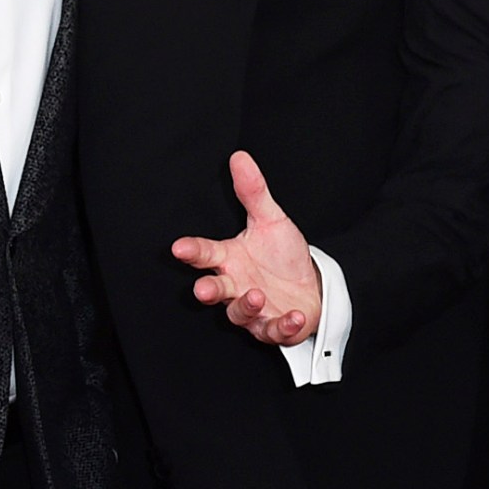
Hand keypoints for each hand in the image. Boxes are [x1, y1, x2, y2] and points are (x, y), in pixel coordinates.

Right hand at [173, 151, 321, 346]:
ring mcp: (252, 309)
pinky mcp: (272, 326)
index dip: (192, 251)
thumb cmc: (283, 255)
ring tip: (258, 295)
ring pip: (239, 313)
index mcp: (230, 258)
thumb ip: (254, 192)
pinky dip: (283, 326)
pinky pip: (273, 330)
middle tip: (204, 289)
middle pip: (215, 289)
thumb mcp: (271, 220)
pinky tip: (294, 316)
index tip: (179, 247)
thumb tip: (240, 157)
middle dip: (208, 290)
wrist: (310, 286)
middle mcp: (236, 285)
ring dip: (246, 306)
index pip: (205, 253)